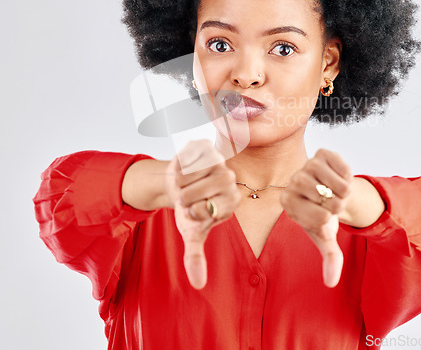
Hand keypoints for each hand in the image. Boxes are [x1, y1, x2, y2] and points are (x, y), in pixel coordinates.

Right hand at [166, 140, 240, 289]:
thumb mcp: (191, 233)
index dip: (192, 213)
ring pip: (190, 175)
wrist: (178, 184)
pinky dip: (178, 167)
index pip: (206, 211)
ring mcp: (218, 161)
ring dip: (180, 183)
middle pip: (198, 192)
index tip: (194, 211)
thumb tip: (198, 284)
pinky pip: (185, 158)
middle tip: (186, 197)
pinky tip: (184, 169)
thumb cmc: (189, 209)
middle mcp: (230, 180)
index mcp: (232, 201)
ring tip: (185, 184)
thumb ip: (196, 257)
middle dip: (184, 198)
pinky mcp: (204, 146)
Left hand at [280, 149, 352, 287]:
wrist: (329, 191)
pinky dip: (349, 177)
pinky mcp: (323, 153)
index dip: (329, 220)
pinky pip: (344, 168)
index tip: (323, 214)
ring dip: (345, 192)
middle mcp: (293, 181)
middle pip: (329, 201)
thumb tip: (331, 282)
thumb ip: (329, 257)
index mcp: (288, 202)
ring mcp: (307, 164)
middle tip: (331, 203)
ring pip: (340, 186)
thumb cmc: (322, 215)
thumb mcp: (325, 236)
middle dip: (338, 206)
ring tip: (336, 192)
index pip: (319, 218)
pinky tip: (339, 178)